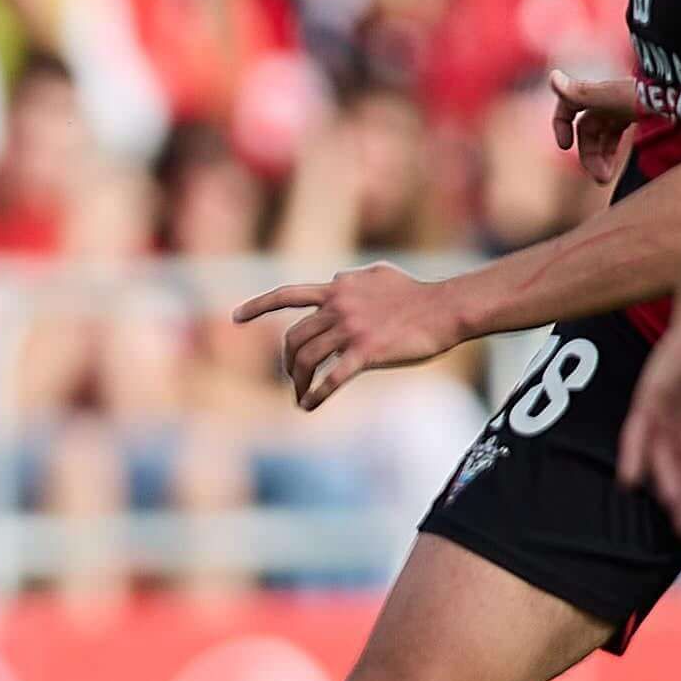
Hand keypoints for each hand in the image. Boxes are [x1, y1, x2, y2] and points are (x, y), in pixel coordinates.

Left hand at [235, 263, 461, 411]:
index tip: (235, 318)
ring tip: (300, 395)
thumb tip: (335, 279)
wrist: (445, 309)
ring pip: (308, 359)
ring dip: (299, 382)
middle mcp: (338, 307)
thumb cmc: (417, 294)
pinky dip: (317, 395)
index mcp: (337, 289)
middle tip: (292, 378)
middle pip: (294, 338)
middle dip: (288, 362)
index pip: (287, 295)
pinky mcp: (367, 353)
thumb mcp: (379, 274)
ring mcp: (351, 329)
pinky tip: (310, 406)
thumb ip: (352, 277)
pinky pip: (333, 379)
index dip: (257, 306)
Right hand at [550, 70, 645, 185]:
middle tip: (600, 178)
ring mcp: (624, 109)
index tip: (564, 147)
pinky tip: (616, 166)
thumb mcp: (613, 97)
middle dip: (588, 154)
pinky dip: (612, 152)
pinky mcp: (639, 117)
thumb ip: (581, 92)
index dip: (561, 124)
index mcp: (600, 94)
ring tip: (605, 179)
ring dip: (599, 157)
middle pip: (587, 129)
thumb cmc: (650, 96)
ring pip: (602, 136)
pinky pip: (617, 137)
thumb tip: (552, 77)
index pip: (569, 105)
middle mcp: (610, 100)